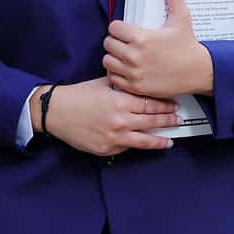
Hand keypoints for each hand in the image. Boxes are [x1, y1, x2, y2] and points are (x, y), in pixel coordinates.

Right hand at [35, 77, 178, 155]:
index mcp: (120, 102)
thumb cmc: (78, 95)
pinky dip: (136, 145)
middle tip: (177, 119)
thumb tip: (139, 84)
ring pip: (144, 141)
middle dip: (168, 121)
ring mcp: (114, 138)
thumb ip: (123, 86)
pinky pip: (126, 148)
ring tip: (170, 140)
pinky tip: (144, 144)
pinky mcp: (106, 149)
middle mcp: (120, 121)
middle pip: (152, 122)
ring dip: (160, 140)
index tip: (173, 104)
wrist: (56, 112)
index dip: (165, 105)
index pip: (151, 105)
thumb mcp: (103, 83)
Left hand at [103, 0, 214, 96]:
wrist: (198, 72)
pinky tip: (129, 69)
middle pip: (108, 44)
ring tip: (126, 55)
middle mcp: (134, 56)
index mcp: (141, 38)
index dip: (119, 28)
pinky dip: (118, 73)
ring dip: (114, 57)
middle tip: (127, 42)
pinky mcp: (135, 87)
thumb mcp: (181, 17)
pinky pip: (113, 77)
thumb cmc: (188, 44)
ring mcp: (133, 73)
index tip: (128, 30)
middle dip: (116, 41)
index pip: (113, 28)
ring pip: (108, 61)